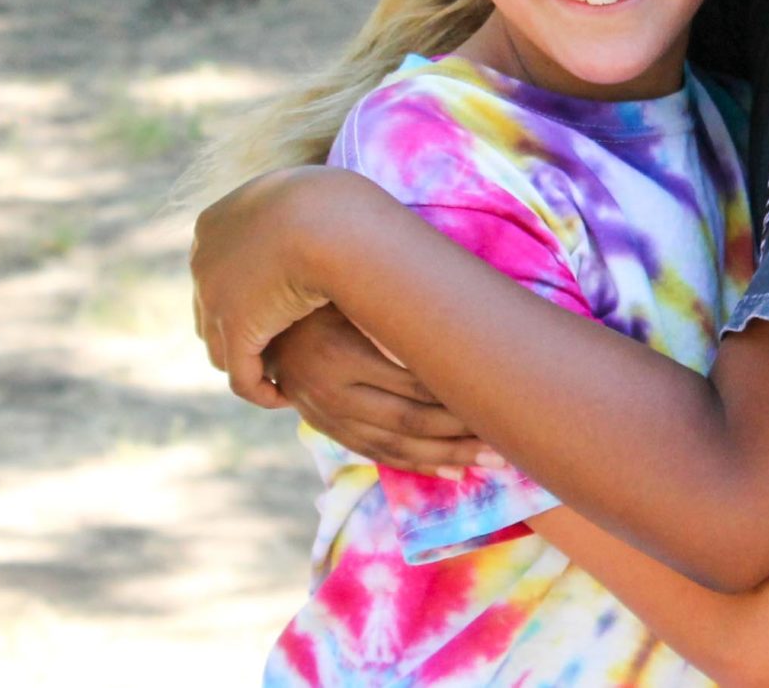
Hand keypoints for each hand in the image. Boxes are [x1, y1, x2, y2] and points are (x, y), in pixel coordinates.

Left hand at [192, 165, 357, 409]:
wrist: (326, 217)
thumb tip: (318, 225)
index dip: (244, 294)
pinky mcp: (234, 331)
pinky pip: (242, 376)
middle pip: (211, 311)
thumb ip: (301, 215)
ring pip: (222, 347)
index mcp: (214, 224)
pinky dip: (260, 390)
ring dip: (249, 363)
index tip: (276, 310)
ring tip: (281, 373)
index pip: (217, 270)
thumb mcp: (310, 201)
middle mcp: (203, 261)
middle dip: (239, 332)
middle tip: (275, 348)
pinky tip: (283, 396)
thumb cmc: (331, 203)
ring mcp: (213, 298)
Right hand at [268, 305, 493, 474]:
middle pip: (409, 421)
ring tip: (491, 462)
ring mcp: (325, 415)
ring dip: (447, 457)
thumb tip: (468, 331)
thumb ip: (401, 317)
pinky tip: (452, 472)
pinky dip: (416, 465)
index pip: (414, 384)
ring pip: (396, 446)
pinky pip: (376, 453)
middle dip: (461, 435)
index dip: (458, 397)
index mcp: (342, 353)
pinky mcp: (325, 427)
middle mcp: (331, 392)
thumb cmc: (324, 296)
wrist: (261, 320)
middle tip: (507, 442)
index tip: (499, 400)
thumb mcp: (354, 298)